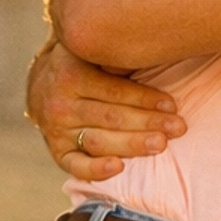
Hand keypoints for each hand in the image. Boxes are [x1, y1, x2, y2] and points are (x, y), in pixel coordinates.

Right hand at [25, 41, 185, 178]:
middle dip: (147, 123)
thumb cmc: (84, 65)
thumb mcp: (93, 52)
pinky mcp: (57, 150)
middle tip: (177, 127)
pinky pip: (75, 165)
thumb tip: (155, 50)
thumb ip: (115, 56)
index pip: (114, 91)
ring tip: (161, 145)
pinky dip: (95, 170)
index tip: (172, 105)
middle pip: (110, 117)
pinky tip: (118, 168)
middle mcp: (61, 103)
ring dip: (132, 144)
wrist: (42, 85)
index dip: (145, 99)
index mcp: (72, 75)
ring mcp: (56, 129)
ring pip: (98, 141)